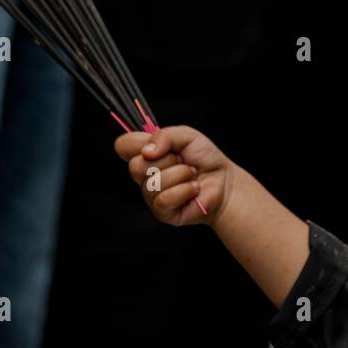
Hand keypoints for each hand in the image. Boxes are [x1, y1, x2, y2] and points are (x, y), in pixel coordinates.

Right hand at [115, 125, 235, 226]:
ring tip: (191, 175)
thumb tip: (147, 151)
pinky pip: (164, 199)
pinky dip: (185, 190)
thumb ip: (165, 135)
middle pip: (135, 166)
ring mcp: (151, 195)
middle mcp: (144, 175)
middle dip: (167, 160)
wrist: (224, 180)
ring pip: (153, 183)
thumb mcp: (187, 136)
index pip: (123, 145)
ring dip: (181, 175)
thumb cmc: (204, 158)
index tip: (157, 145)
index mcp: (146, 153)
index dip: (136, 144)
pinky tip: (193, 189)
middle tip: (182, 161)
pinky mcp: (162, 212)